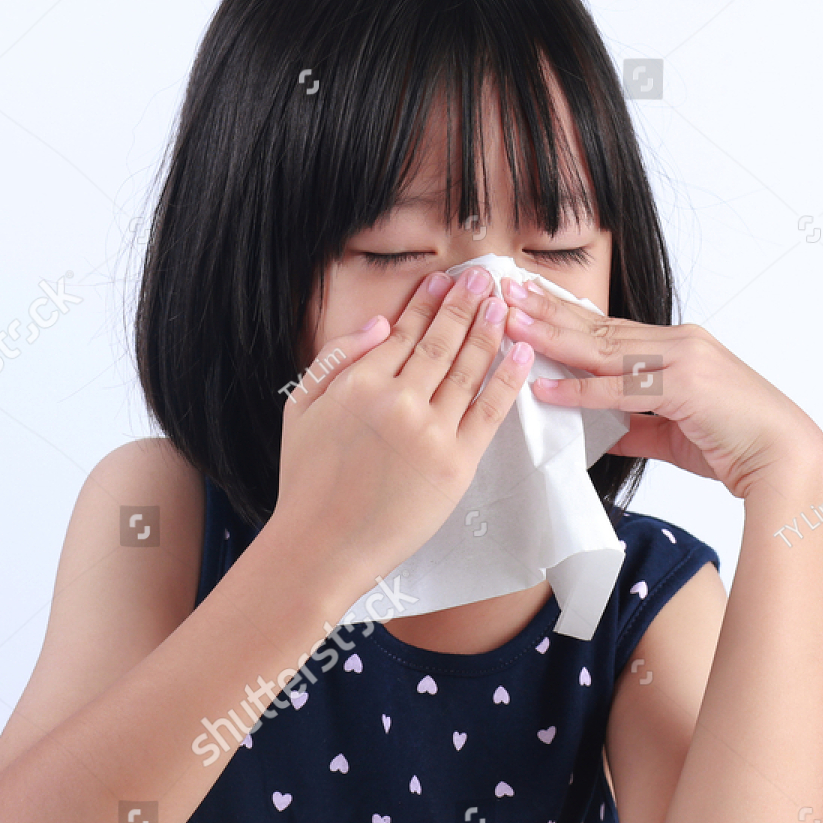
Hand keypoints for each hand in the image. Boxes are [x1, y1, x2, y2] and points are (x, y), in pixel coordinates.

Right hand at [270, 268, 532, 591]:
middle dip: (466, 303)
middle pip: (441, 342)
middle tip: (485, 276)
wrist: (321, 547)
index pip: (403, 332)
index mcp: (360, 384)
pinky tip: (520, 352)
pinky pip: (489, 411)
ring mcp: (431, 432)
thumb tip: (381, 323)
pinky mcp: (456, 464)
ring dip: (489, 330)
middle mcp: (398, 401)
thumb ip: (337, 359)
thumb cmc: (307, 482)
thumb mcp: (301, 408)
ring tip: (504, 303)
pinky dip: (507, 378)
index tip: (445, 280)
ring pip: (467, 369)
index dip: (428, 303)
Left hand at [499, 277, 822, 499]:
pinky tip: (545, 385)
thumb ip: (636, 426)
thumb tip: (598, 431)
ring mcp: (682, 360)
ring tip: (512, 323)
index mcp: (679, 348)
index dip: (567, 315)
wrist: (787, 459)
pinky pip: (620, 388)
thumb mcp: (676, 433)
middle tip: (505, 291)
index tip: (529, 302)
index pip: (611, 328)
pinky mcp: (684, 387)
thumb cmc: (739, 445)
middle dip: (548, 310)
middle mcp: (679, 344)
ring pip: (604, 347)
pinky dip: (580, 388)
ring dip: (553, 336)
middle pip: (600, 326)